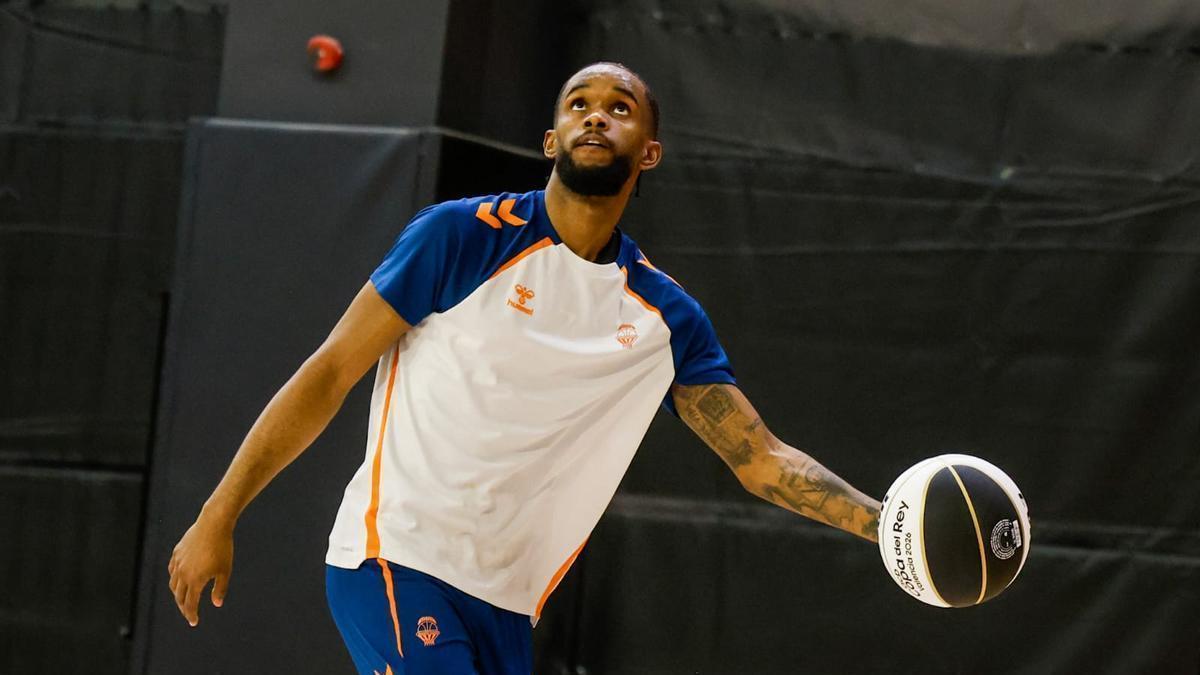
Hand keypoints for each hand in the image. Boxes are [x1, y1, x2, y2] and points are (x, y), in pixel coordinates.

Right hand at [167, 511, 233, 626]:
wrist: (213, 524)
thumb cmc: (223, 548)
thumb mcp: (225, 570)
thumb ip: (220, 589)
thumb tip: (216, 604)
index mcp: (194, 580)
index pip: (190, 604)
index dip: (191, 615)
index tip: (194, 622)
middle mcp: (182, 573)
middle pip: (179, 597)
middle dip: (184, 608)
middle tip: (189, 614)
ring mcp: (178, 562)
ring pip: (173, 584)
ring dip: (178, 594)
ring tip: (184, 598)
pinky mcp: (177, 553)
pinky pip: (172, 570)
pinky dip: (174, 579)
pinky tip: (179, 580)